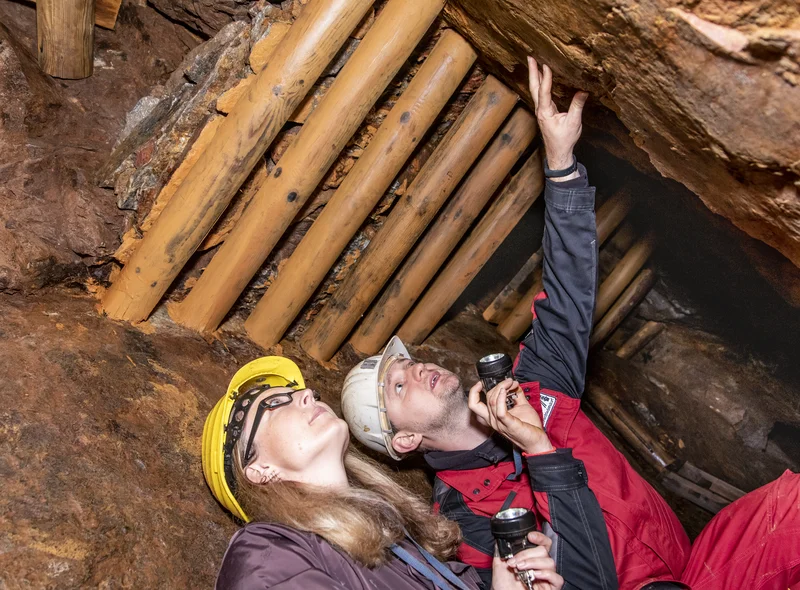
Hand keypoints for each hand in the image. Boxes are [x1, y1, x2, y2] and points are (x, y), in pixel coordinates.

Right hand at [469, 379, 553, 454]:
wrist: (537, 441)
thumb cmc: (530, 427)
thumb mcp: (522, 406)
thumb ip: (517, 394)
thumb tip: (514, 383)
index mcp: (493, 417)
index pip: (474, 404)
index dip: (474, 392)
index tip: (481, 383)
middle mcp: (493, 421)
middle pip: (487, 398)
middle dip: (497, 385)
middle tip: (509, 381)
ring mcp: (499, 424)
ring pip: (492, 402)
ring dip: (501, 388)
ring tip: (511, 383)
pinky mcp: (508, 425)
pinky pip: (500, 410)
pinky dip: (501, 398)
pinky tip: (506, 391)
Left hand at [491, 532, 563, 589]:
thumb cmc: (503, 586)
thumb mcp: (499, 565)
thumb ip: (502, 551)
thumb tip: (501, 539)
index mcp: (531, 558)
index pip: (542, 543)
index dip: (539, 537)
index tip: (530, 536)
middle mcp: (540, 566)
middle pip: (544, 550)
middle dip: (527, 554)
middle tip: (515, 562)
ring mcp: (547, 577)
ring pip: (550, 562)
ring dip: (533, 563)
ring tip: (520, 569)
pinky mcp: (552, 587)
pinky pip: (557, 578)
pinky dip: (546, 574)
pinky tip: (534, 575)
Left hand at [527, 56, 587, 178]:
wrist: (558, 153)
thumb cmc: (564, 140)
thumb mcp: (574, 123)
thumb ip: (577, 106)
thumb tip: (584, 90)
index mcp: (545, 112)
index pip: (544, 91)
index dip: (546, 78)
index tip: (546, 65)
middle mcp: (540, 110)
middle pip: (534, 87)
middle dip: (533, 71)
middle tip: (530, 57)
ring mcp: (540, 111)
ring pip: (536, 90)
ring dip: (535, 75)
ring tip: (534, 62)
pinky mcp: (544, 112)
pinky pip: (540, 94)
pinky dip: (540, 83)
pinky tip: (542, 77)